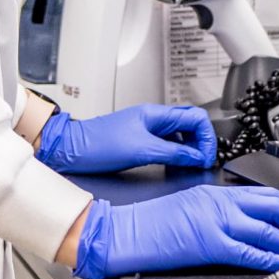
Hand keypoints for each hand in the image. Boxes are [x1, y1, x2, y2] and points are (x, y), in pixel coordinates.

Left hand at [35, 104, 216, 176]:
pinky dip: (177, 152)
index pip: (196, 118)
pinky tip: (176, 163)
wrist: (72, 150)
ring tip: (192, 163)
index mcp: (156, 114)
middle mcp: (154, 119)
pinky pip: (168, 142)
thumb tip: (197, 157)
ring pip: (180, 133)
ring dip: (190, 147)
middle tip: (204, 160)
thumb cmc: (99, 145)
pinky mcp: (140, 140)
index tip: (207, 157)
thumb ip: (173, 153)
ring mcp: (147, 129)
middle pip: (190, 123)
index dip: (207, 138)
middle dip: (202, 141)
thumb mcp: (142, 150)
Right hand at [71, 187, 278, 278]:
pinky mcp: (207, 243)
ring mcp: (215, 221)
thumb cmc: (152, 224)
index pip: (268, 196)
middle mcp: (221, 202)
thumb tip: (249, 229)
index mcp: (218, 193)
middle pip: (275, 208)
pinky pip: (246, 251)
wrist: (123, 231)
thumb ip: (221, 213)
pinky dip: (268, 258)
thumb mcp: (192, 206)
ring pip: (267, 230)